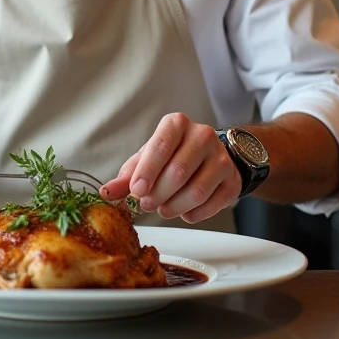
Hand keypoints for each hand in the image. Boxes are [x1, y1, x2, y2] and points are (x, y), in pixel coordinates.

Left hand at [100, 113, 240, 223]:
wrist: (209, 157)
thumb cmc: (173, 155)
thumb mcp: (146, 159)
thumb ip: (127, 176)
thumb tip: (107, 193)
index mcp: (177, 124)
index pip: (160, 146)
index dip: (147, 171)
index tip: (136, 190)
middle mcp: (202, 135)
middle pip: (178, 172)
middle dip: (158, 194)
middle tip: (147, 204)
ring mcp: (221, 158)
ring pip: (196, 191)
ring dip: (175, 207)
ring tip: (164, 208)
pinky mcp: (232, 180)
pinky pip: (212, 204)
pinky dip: (194, 214)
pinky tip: (185, 211)